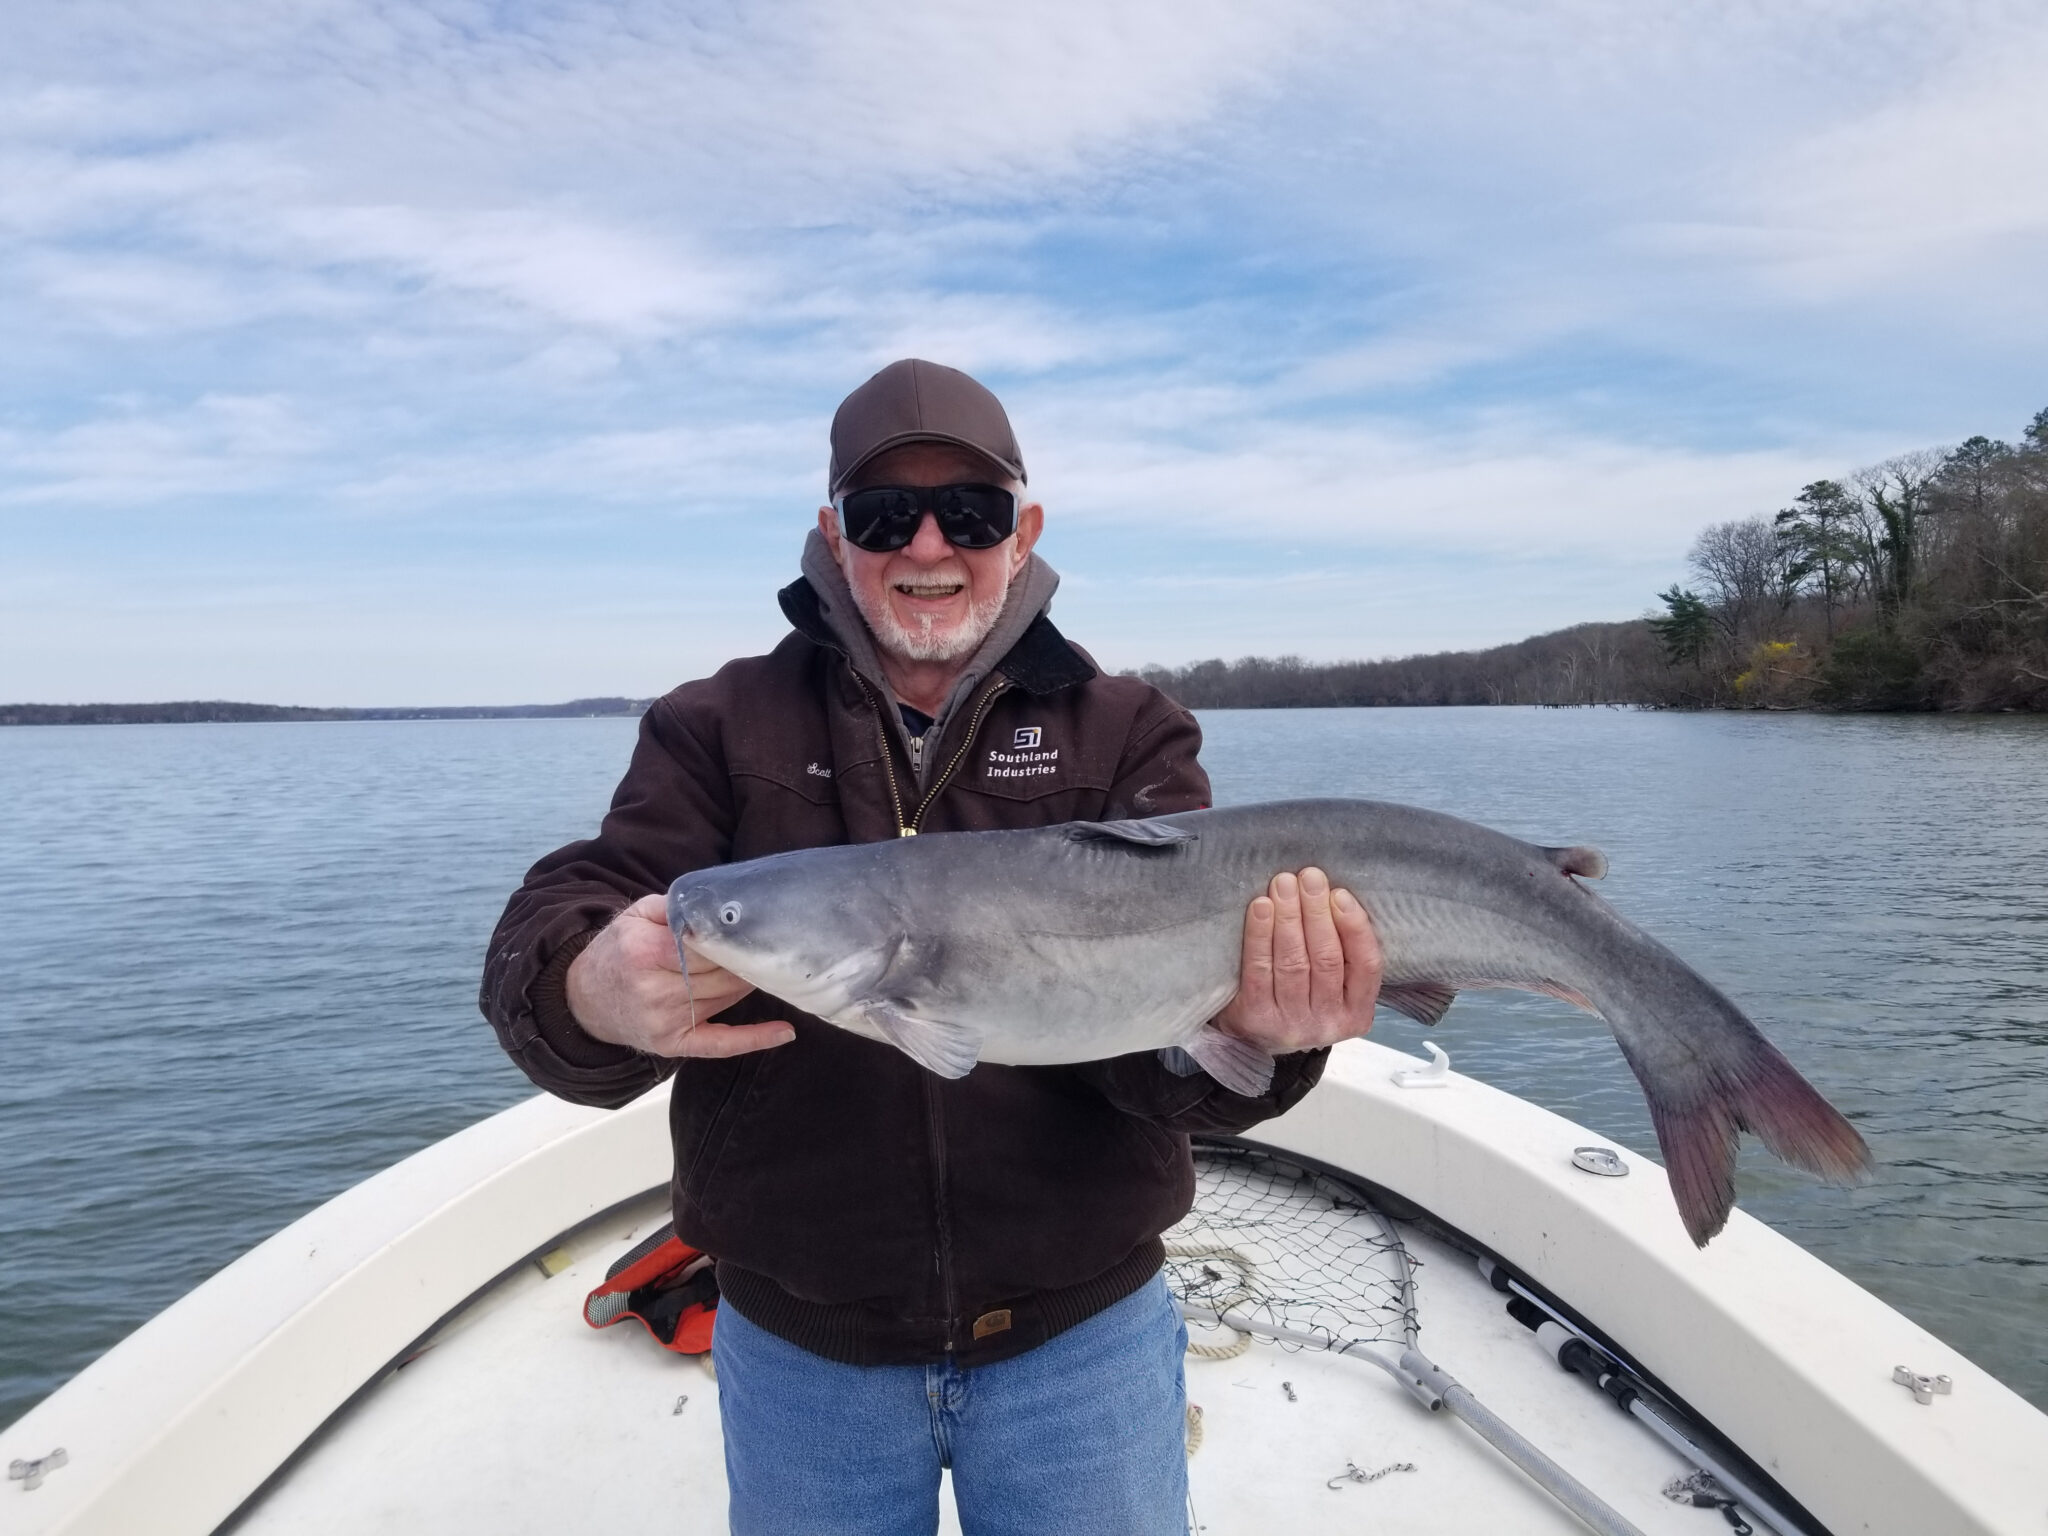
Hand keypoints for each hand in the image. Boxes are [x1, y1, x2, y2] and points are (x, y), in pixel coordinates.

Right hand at [565, 894, 794, 1058]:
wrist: (584, 1000)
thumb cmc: (618, 951)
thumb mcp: (636, 915)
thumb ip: (675, 904)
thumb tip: (718, 901)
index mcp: (646, 952)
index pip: (706, 944)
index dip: (733, 937)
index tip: (757, 927)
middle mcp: (656, 989)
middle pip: (721, 972)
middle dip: (747, 958)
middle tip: (771, 945)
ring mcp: (665, 1021)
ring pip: (726, 998)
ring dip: (749, 982)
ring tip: (768, 965)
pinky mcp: (674, 1044)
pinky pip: (721, 1044)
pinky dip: (755, 1039)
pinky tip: (784, 1032)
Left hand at [1213, 868, 1381, 1051]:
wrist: (1251, 1040)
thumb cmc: (1298, 998)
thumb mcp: (1332, 988)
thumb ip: (1341, 954)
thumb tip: (1333, 894)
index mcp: (1356, 1013)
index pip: (1366, 965)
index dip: (1354, 926)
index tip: (1339, 893)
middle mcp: (1327, 1023)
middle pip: (1326, 959)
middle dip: (1317, 912)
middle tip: (1309, 877)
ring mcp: (1292, 1024)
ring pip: (1294, 962)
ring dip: (1289, 917)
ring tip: (1284, 883)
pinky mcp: (1256, 1019)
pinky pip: (1258, 970)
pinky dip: (1259, 935)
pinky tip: (1260, 908)